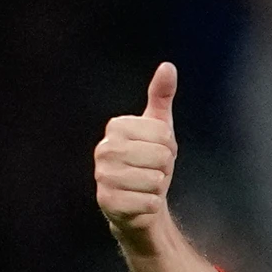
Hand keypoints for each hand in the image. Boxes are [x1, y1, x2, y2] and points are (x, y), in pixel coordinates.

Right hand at [95, 62, 178, 252]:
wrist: (139, 204)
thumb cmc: (149, 162)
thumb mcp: (158, 128)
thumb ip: (161, 97)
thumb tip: (168, 66)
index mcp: (116, 127)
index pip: (164, 134)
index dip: (168, 146)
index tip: (156, 151)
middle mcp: (103, 149)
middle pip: (161, 157)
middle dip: (165, 168)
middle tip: (152, 171)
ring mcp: (103, 176)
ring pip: (155, 181)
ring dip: (158, 187)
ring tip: (145, 186)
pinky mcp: (107, 202)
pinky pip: (149, 202)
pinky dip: (152, 205)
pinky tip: (142, 202)